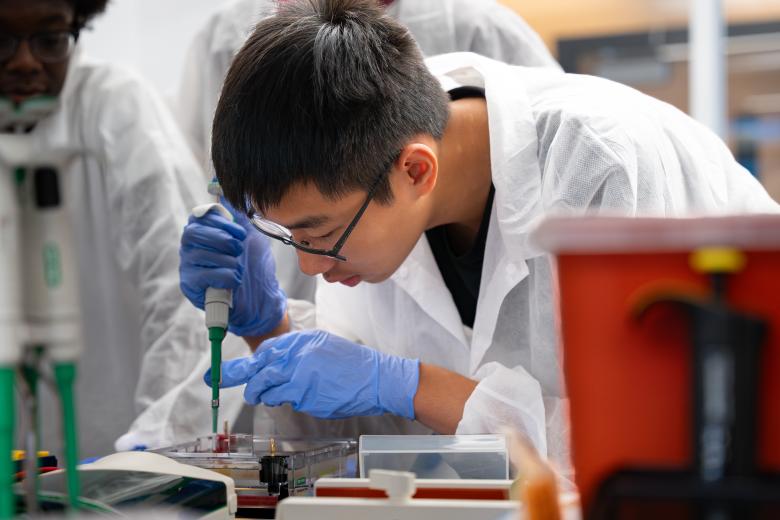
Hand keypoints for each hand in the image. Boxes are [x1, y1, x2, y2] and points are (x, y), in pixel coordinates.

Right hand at [179, 203, 285, 336]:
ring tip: (239, 267)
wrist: (262, 298)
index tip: (240, 232)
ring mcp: (188, 267)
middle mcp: (190, 248)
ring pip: (200, 255)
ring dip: (228, 261)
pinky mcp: (190, 287)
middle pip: (193, 233)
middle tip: (239, 249)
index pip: (199, 217)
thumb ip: (239, 214)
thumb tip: (224, 192)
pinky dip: (225, 276)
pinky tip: (235, 280)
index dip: (220, 222)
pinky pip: (203, 275)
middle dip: (222, 240)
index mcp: (203, 232)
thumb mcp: (251, 235)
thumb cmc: (254, 265)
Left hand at [204, 330, 419, 418]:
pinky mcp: (304, 393)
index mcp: (301, 340)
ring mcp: (299, 374)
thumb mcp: (321, 346)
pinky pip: (283, 399)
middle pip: (256, 366)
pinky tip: (297, 397)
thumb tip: (270, 364)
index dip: (245, 362)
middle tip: (214, 379)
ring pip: (264, 387)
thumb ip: (296, 353)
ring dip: (260, 394)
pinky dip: (283, 401)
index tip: (224, 369)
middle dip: (232, 374)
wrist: (376, 378)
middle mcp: (296, 354)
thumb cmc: (351, 365)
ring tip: (262, 395)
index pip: (264, 350)